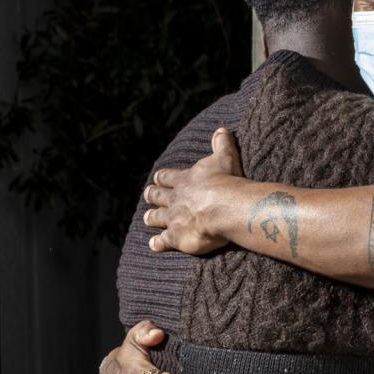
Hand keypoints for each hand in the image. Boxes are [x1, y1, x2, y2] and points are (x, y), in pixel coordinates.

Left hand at [143, 127, 242, 253]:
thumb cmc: (226, 181)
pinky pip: (164, 241)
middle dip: (153, 195)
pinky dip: (158, 243)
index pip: (168, 177)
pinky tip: (153, 245)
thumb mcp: (225, 157)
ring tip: (146, 218)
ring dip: (152, 217)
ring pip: (157, 217)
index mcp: (185, 180)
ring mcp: (173, 218)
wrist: (225, 207)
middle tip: (147, 195)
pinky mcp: (176, 236)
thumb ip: (221, 143)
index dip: (162, 177)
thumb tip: (222, 129)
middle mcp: (175, 198)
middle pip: (158, 196)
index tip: (157, 178)